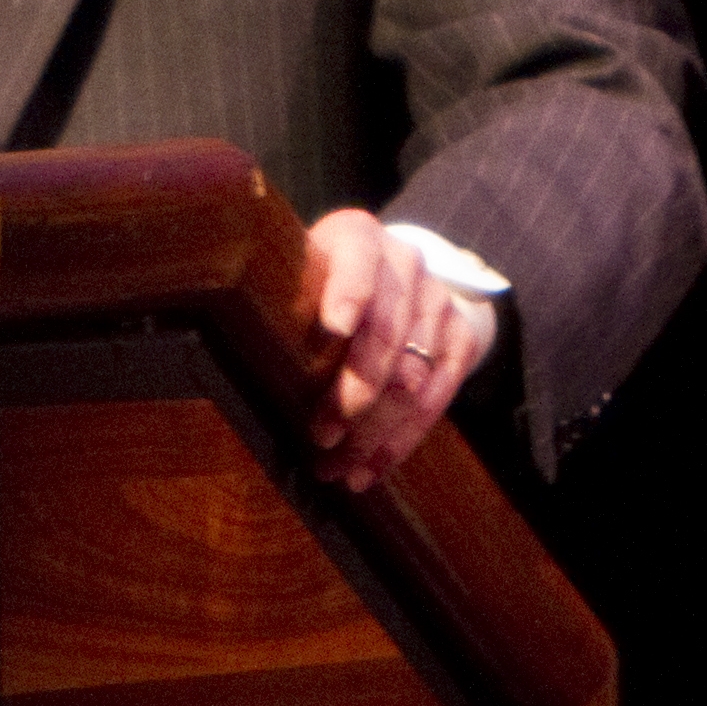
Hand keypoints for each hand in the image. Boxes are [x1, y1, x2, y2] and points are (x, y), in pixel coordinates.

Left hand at [304, 209, 488, 491]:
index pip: (358, 260)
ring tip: (340, 468)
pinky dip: (404, 438)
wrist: (395, 280)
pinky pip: (439, 394)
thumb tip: (244, 355)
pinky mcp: (462, 334)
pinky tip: (373, 468)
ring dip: (374, 431)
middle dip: (355, 392)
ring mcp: (439, 298)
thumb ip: (285, 302)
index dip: (348, 292)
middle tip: (321, 436)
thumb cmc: (320, 286)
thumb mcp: (299, 276)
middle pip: (387, 333)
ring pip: (414, 373)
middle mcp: (405, 261)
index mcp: (357, 237)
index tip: (333, 328)